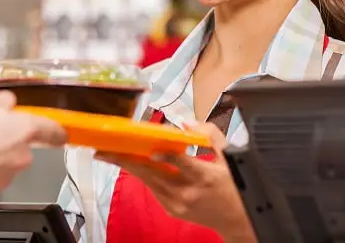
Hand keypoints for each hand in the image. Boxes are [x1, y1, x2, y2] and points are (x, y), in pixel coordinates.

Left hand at [96, 123, 255, 242]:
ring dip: (128, 166)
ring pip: (147, 180)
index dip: (165, 154)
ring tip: (109, 153)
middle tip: (106, 149)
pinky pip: (152, 187)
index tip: (152, 146)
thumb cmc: (234, 186)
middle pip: (153, 173)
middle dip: (127, 160)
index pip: (181, 163)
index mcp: (205, 177)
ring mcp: (177, 203)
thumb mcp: (230, 157)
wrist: (238, 220)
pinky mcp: (171, 209)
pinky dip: (142, 173)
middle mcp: (188, 192)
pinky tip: (130, 162)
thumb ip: (209, 136)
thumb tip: (186, 123)